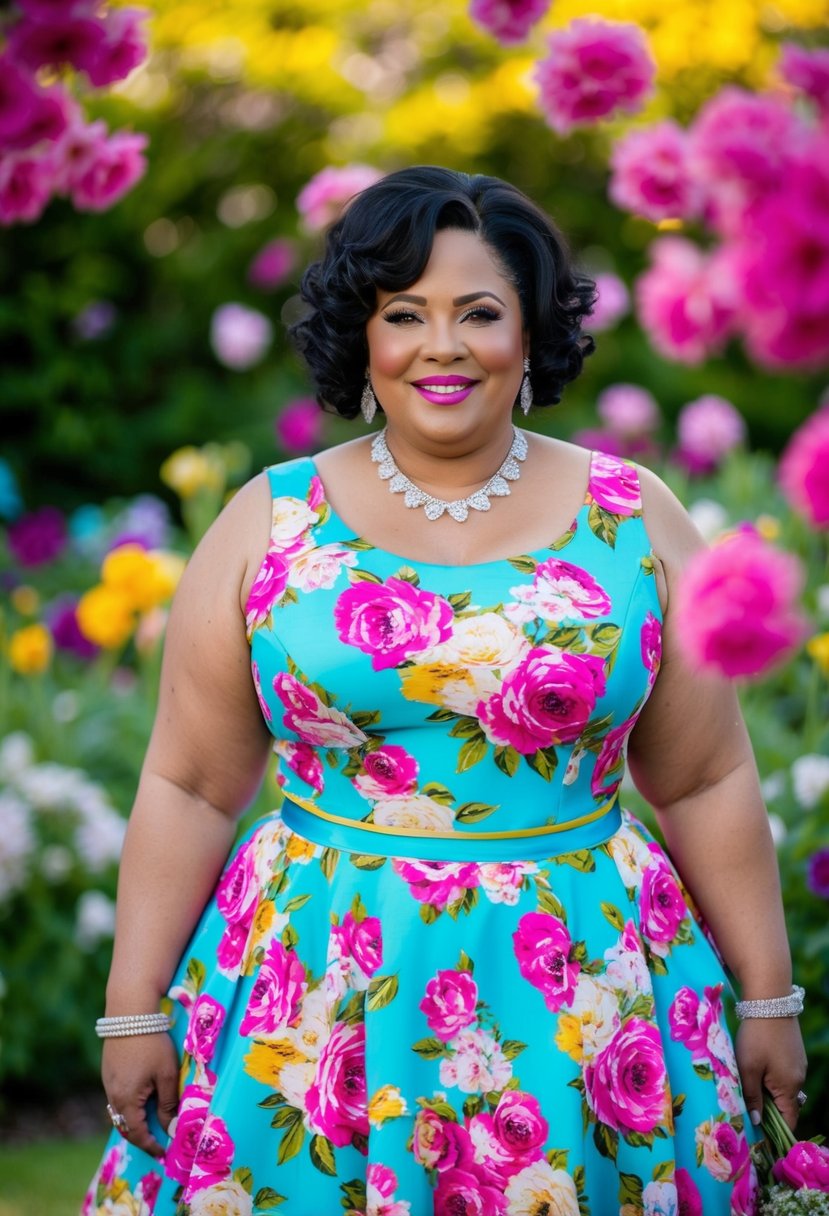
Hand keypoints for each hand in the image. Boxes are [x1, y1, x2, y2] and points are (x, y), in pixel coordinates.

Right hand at [102, 1032, 179, 1157]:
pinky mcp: (108, 1071)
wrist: (129, 1013)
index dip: (151, 1145)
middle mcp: (112, 1095)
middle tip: (158, 1142)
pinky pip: (117, 1097)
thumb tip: (171, 1127)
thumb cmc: (152, 1044)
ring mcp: (108, 1083)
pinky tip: (141, 1099)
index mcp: (126, 1100)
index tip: (163, 1153)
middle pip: (125, 1126)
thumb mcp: (166, 1074)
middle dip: (141, 1136)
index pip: (137, 1133)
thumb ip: (168, 1103)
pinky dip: (128, 1106)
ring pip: (119, 1111)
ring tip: (152, 1123)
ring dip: (134, 1121)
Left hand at [735, 1018, 807, 1130]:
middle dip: (766, 1110)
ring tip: (746, 1089)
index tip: (757, 1135)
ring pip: (781, 1089)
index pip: (788, 1121)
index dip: (774, 1131)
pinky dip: (769, 1078)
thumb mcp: (748, 1068)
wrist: (769, 1001)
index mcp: (790, 1087)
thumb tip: (757, 1122)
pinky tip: (754, 1070)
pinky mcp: (793, 1053)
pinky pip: (782, 1075)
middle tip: (744, 1110)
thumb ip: (752, 1096)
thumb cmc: (756, 1037)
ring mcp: (797, 1065)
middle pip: (784, 1106)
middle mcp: (798, 1079)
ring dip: (766, 1093)